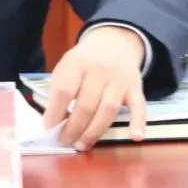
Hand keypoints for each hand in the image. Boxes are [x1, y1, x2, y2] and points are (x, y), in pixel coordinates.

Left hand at [42, 25, 146, 150]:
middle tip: (64, 142)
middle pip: (86, 105)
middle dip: (73, 128)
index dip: (55, 112)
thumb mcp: (67, 66)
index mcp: (77, 63)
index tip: (48, 128)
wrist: (114, 41)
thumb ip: (59, 89)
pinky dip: (138, 122)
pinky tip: (135, 137)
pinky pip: (139, 106)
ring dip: (94, 132)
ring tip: (82, 146)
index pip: (64, 90)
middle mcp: (99, 70)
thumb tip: (52, 121)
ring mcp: (119, 80)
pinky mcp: (135, 88)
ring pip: (108, 110)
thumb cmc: (84, 61)